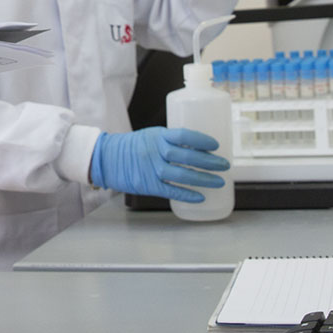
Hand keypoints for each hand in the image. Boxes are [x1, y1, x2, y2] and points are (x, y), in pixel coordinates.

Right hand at [88, 126, 229, 201]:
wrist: (107, 158)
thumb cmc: (133, 147)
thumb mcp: (151, 136)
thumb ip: (171, 141)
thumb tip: (198, 148)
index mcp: (158, 136)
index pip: (184, 135)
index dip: (202, 140)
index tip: (216, 145)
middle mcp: (155, 151)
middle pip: (186, 156)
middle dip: (208, 162)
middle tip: (225, 165)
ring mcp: (151, 169)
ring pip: (181, 175)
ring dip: (202, 179)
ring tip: (219, 181)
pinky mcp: (148, 185)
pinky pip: (170, 190)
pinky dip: (186, 194)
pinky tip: (200, 197)